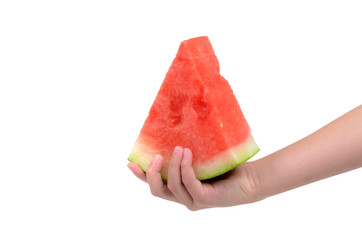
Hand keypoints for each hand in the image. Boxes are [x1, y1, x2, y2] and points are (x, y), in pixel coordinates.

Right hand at [128, 146, 262, 210]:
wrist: (249, 179)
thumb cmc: (226, 169)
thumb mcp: (202, 160)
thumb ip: (188, 155)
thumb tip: (175, 135)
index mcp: (181, 189)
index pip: (156, 185)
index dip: (141, 176)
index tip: (130, 163)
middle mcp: (185, 197)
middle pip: (157, 190)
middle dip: (151, 173)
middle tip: (156, 156)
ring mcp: (194, 200)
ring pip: (172, 185)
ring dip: (173, 165)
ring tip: (180, 148)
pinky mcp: (205, 198)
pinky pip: (188, 183)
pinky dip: (185, 168)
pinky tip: (188, 154)